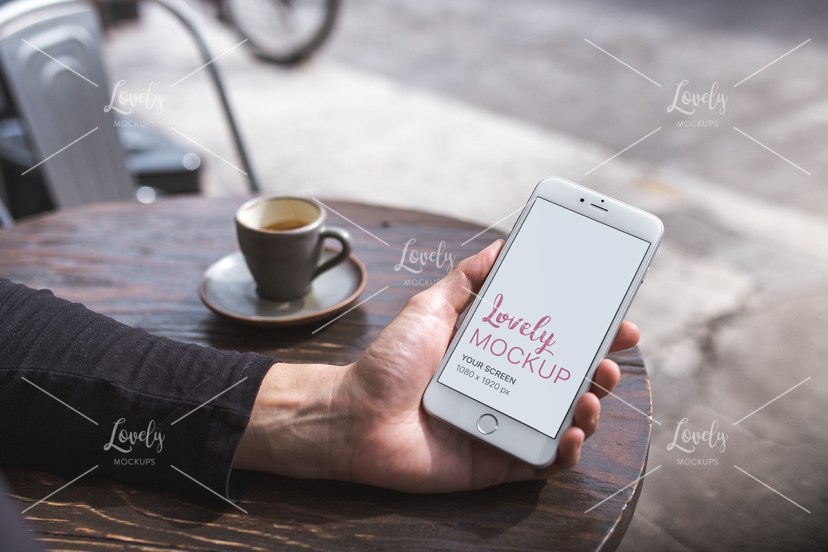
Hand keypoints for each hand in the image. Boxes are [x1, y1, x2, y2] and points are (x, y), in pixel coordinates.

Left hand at [235, 240, 639, 492]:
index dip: (586, 332)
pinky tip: (571, 435)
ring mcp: (504, 425)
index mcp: (494, 353)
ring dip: (589, 408)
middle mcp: (505, 388)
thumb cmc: (388, 363)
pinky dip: (565, 452)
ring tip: (591, 394)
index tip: (614, 318)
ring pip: (563, 420)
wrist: (354, 416)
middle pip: (566, 380)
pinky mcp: (497, 461)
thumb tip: (499, 246)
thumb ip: (465, 280)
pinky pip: (543, 462)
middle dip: (598, 369)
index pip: (551, 341)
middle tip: (610, 359)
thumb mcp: (429, 309)